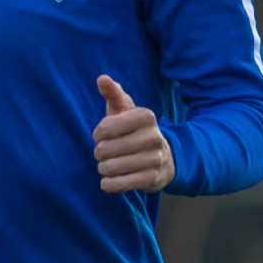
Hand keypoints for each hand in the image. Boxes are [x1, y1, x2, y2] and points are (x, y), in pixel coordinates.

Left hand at [93, 75, 175, 193]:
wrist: (164, 157)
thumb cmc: (134, 130)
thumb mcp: (125, 110)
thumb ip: (112, 93)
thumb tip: (101, 78)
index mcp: (146, 116)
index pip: (105, 127)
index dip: (98, 134)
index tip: (103, 135)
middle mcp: (154, 136)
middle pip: (105, 149)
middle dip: (99, 153)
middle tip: (105, 153)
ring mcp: (155, 158)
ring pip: (111, 168)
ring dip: (104, 169)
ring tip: (108, 165)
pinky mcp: (153, 178)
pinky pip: (120, 184)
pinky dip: (109, 184)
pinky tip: (109, 180)